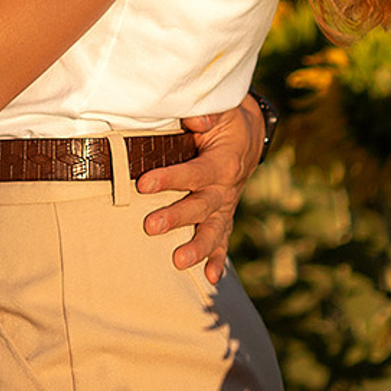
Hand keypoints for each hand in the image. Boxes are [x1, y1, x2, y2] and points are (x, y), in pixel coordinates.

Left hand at [136, 97, 262, 280]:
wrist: (247, 134)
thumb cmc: (224, 121)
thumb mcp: (219, 111)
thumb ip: (207, 114)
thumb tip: (195, 121)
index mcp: (223, 162)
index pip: (195, 173)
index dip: (170, 179)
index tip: (143, 184)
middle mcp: (226, 188)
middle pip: (201, 206)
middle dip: (176, 217)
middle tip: (150, 226)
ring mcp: (226, 205)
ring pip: (213, 230)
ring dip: (197, 248)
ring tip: (179, 262)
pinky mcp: (224, 215)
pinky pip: (223, 240)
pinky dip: (218, 260)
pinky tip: (212, 279)